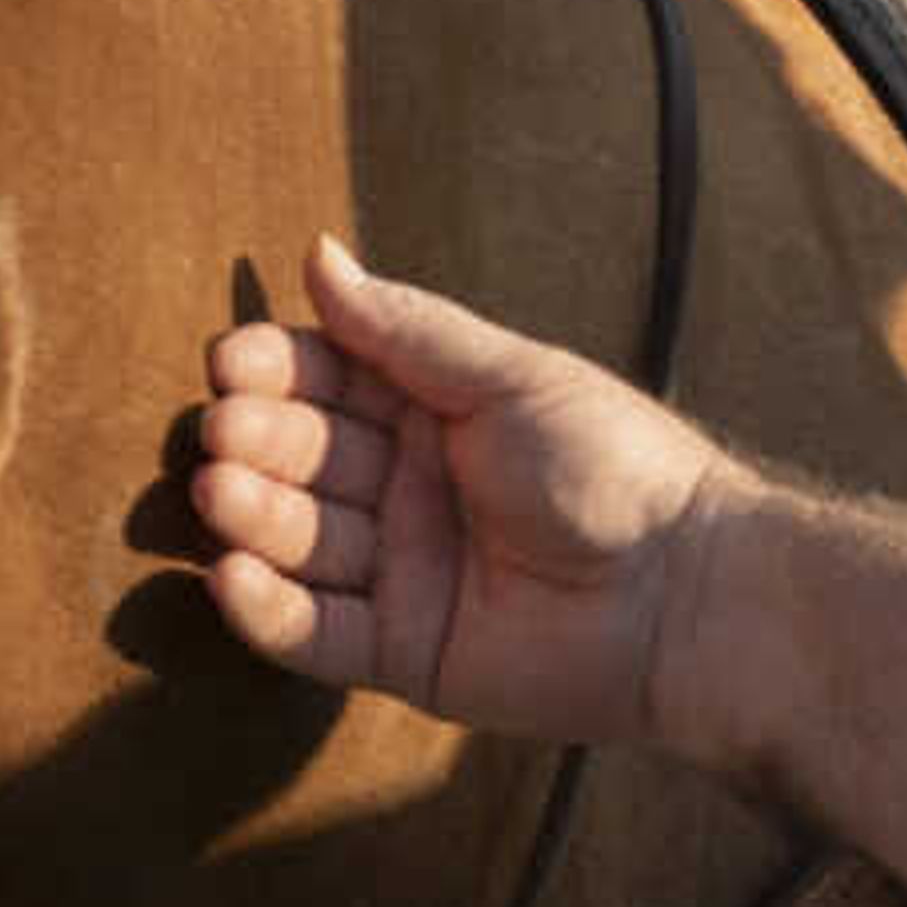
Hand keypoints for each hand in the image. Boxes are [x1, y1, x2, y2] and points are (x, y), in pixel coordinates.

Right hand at [193, 235, 727, 743]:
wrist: (687, 595)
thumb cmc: (615, 465)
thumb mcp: (509, 378)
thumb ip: (406, 328)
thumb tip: (315, 253)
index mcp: (434, 410)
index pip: (329, 379)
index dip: (276, 370)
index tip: (230, 361)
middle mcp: (407, 488)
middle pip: (304, 458)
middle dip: (257, 441)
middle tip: (224, 431)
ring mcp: (401, 572)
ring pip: (299, 541)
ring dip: (251, 516)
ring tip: (220, 493)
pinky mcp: (402, 653)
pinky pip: (315, 633)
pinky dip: (266, 610)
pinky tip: (230, 576)